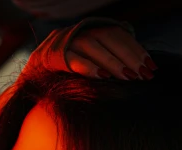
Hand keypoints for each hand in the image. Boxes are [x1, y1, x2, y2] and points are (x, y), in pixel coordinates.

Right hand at [22, 18, 156, 82]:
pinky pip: (73, 59)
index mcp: (90, 32)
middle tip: (144, 75)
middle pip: (109, 37)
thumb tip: (139, 71)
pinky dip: (88, 67)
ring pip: (93, 46)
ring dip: (113, 62)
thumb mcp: (90, 68)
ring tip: (128, 78)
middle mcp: (78, 32)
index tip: (151, 67)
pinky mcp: (51, 57)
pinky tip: (102, 77)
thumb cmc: (65, 80)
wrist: (30, 84)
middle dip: (129, 56)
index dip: (136, 49)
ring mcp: (64, 42)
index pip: (118, 35)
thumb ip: (110, 65)